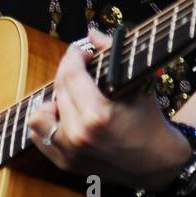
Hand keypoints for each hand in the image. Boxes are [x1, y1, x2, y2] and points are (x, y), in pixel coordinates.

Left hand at [27, 26, 192, 192]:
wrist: (156, 162)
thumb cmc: (149, 120)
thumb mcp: (136, 84)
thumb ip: (113, 53)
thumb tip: (91, 33)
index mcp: (97, 115)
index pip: (71, 74)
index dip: (74, 56)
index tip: (84, 53)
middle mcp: (79, 135)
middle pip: (58, 89)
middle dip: (68, 72)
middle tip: (80, 69)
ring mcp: (70, 152)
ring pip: (40, 114)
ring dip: (54, 100)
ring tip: (71, 97)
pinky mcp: (65, 163)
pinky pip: (39, 136)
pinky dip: (48, 122)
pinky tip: (64, 115)